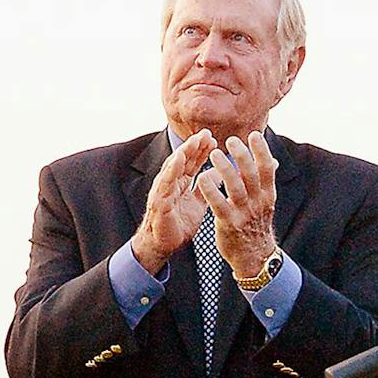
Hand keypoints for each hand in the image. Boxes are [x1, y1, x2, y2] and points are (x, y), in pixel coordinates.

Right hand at [131, 130, 214, 273]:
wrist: (162, 244)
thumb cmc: (178, 225)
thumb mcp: (198, 203)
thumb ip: (206, 187)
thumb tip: (218, 173)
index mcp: (181, 183)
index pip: (192, 163)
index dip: (201, 150)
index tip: (212, 138)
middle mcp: (171, 183)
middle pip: (183, 160)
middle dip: (194, 146)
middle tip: (206, 133)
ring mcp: (164, 190)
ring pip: (174, 167)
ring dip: (184, 153)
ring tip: (194, 141)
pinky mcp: (160, 200)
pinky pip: (166, 182)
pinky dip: (172, 169)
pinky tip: (179, 158)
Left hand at [203, 132, 279, 279]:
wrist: (254, 257)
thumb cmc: (256, 225)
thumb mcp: (266, 203)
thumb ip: (265, 182)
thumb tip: (272, 160)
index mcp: (268, 196)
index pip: (267, 170)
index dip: (262, 152)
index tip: (254, 135)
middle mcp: (258, 203)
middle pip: (252, 175)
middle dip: (242, 156)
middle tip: (231, 140)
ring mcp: (244, 214)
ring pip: (235, 187)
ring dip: (225, 169)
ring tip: (215, 154)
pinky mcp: (229, 224)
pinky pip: (218, 204)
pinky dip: (211, 190)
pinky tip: (202, 178)